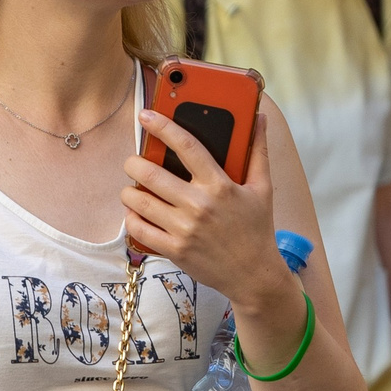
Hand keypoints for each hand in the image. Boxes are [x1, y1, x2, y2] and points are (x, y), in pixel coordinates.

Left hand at [122, 108, 287, 309]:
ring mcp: (184, 229)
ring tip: (132, 188)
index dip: (162, 126)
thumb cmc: (257, 229)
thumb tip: (260, 119)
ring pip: (138, 201)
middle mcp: (199, 205)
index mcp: (219, 185)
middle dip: (134, 162)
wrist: (254, 275)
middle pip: (150, 173)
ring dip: (128, 191)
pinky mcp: (175, 250)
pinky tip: (137, 213)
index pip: (186, 145)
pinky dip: (132, 218)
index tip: (146, 115)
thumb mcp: (262, 188)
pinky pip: (140, 229)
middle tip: (133, 162)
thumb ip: (258, 151)